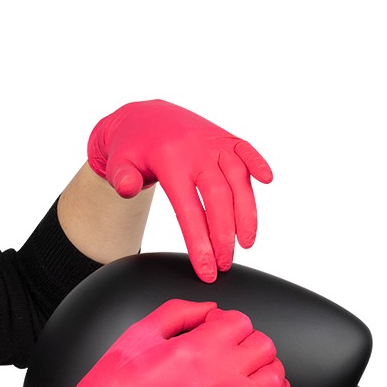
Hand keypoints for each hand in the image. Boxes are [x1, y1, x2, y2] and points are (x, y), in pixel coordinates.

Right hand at [14, 298, 289, 386]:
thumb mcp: (140, 333)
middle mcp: (221, 375)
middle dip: (247, 340)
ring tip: (246, 366)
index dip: (226, 321)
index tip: (214, 328)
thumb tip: (208, 309)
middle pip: (263, 345)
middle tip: (228, 347)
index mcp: (199, 348)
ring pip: (274, 376)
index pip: (239, 321)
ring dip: (264, 366)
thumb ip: (179, 313)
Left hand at [87, 100, 272, 282]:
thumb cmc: (134, 148)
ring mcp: (214, 143)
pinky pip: (246, 150)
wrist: (145, 118)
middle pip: (218, 198)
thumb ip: (121, 178)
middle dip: (224, 236)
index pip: (188, 209)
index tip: (206, 268)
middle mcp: (196, 150)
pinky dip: (258, 164)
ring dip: (246, 212)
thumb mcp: (118, 163)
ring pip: (237, 178)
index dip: (199, 243)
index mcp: (170, 160)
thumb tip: (127, 188)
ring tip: (246, 243)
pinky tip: (267, 181)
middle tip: (224, 263)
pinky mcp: (226, 138)